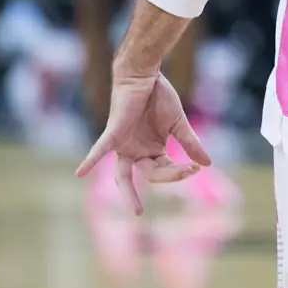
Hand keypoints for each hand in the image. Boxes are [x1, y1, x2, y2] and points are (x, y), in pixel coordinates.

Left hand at [76, 68, 209, 215]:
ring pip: (124, 174)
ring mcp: (123, 144)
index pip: (166, 170)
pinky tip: (80, 173)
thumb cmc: (160, 97)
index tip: (196, 168)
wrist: (145, 75)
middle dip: (169, 176)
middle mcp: (136, 152)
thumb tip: (208, 163)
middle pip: (151, 174)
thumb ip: (190, 144)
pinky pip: (99, 150)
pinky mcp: (113, 133)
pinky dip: (90, 161)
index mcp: (152, 151)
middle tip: (187, 172)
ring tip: (137, 211)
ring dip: (129, 192)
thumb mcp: (178, 124)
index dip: (180, 172)